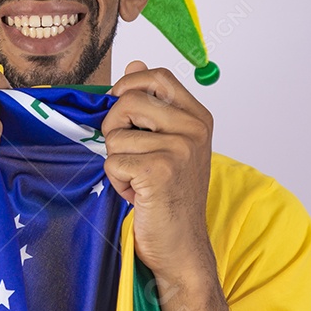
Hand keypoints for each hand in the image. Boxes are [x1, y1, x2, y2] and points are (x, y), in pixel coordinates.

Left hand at [101, 61, 215, 284]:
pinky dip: (116, 181)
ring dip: (117, 162)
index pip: (156, 77)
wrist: (181, 246)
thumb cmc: (169, 197)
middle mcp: (194, 129)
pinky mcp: (160, 172)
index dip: (127, 88)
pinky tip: (137, 195)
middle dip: (114, 130)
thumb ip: (151, 104)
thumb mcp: (166, 144)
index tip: (120, 111)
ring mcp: (179, 149)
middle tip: (129, 156)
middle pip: (127, 101)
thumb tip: (134, 63)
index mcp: (198, 117)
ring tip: (138, 181)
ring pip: (115, 136)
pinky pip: (113, 162)